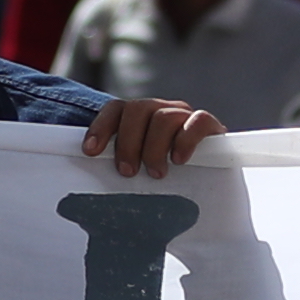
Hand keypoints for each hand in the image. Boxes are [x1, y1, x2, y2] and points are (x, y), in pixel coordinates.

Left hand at [80, 98, 219, 178]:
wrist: (212, 182)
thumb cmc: (168, 178)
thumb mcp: (140, 171)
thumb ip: (122, 168)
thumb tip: (88, 190)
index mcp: (140, 118)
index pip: (116, 109)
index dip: (101, 127)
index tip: (91, 151)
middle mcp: (161, 110)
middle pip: (137, 109)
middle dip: (128, 142)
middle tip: (127, 171)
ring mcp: (185, 116)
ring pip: (164, 117)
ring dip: (154, 147)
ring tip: (156, 173)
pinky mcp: (211, 125)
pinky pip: (197, 121)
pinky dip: (186, 140)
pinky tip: (179, 160)